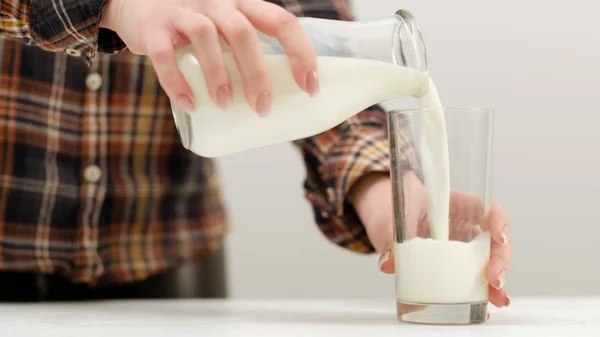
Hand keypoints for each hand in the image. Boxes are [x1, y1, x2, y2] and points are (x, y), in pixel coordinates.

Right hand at [100, 0, 317, 114]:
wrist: (137, 6)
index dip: (300, 53)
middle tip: (263, 108)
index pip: (281, 21)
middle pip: (243, 33)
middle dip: (257, 74)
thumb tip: (275, 103)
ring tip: (226, 105)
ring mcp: (182, 13)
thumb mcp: (226, 30)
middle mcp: (216, 4)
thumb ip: (247, 53)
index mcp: (242, 6)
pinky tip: (190, 104)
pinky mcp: (153, 29)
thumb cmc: (195, 28)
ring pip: (206, 37)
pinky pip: (165, 55)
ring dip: (219, 76)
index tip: (310, 87)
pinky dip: (176, 82)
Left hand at [348, 172, 511, 307]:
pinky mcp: (455, 265)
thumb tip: (389, 262)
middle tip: (493, 277)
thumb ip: (390, 237)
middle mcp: (464, 226)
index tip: (498, 236)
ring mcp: (462, 247)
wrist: (383, 214)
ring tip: (495, 296)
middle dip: (500, 259)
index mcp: (454, 206)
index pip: (486, 209)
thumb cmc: (392, 207)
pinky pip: (475, 277)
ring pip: (489, 261)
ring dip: (496, 280)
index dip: (498, 221)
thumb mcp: (390, 217)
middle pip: (494, 240)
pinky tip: (487, 302)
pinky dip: (483, 291)